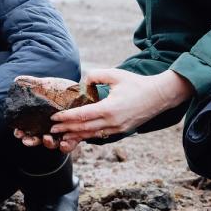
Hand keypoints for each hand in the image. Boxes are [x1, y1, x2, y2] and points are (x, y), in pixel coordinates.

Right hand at [12, 76, 79, 152]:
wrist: (84, 91)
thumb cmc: (62, 90)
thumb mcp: (47, 86)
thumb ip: (33, 84)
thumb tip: (17, 80)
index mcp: (39, 118)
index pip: (27, 128)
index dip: (21, 132)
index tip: (17, 132)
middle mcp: (49, 128)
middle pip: (37, 139)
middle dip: (30, 141)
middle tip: (26, 140)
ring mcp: (61, 133)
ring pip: (52, 143)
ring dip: (47, 143)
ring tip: (46, 138)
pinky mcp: (75, 135)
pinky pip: (69, 145)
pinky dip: (65, 146)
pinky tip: (63, 142)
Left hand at [49, 68, 193, 142]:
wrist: (159, 96)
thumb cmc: (135, 83)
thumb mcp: (114, 74)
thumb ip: (95, 75)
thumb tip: (82, 82)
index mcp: (109, 108)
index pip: (82, 116)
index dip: (66, 117)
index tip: (53, 117)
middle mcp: (113, 122)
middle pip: (84, 128)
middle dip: (66, 129)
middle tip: (51, 129)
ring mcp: (118, 128)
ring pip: (92, 134)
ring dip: (76, 135)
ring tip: (61, 135)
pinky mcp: (122, 130)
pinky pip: (101, 134)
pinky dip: (88, 135)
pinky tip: (79, 134)